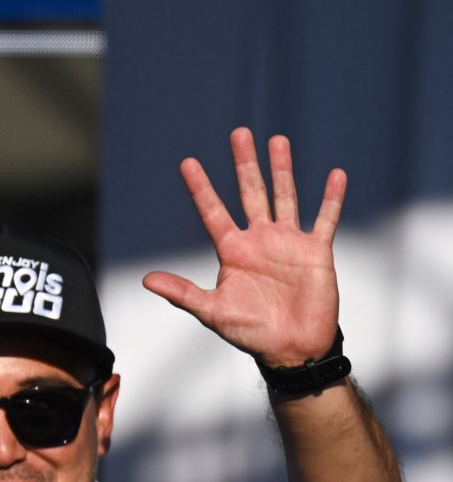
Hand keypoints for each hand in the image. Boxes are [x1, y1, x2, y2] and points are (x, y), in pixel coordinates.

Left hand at [142, 128, 343, 366]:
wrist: (291, 348)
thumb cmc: (250, 332)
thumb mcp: (212, 311)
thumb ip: (182, 293)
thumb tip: (145, 280)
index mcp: (232, 250)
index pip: (213, 211)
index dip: (201, 187)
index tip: (187, 162)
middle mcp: (259, 239)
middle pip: (250, 192)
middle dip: (244, 164)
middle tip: (240, 133)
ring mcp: (288, 242)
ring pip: (285, 196)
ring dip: (282, 169)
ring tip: (277, 140)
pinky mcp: (316, 251)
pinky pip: (325, 219)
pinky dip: (331, 198)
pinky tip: (335, 174)